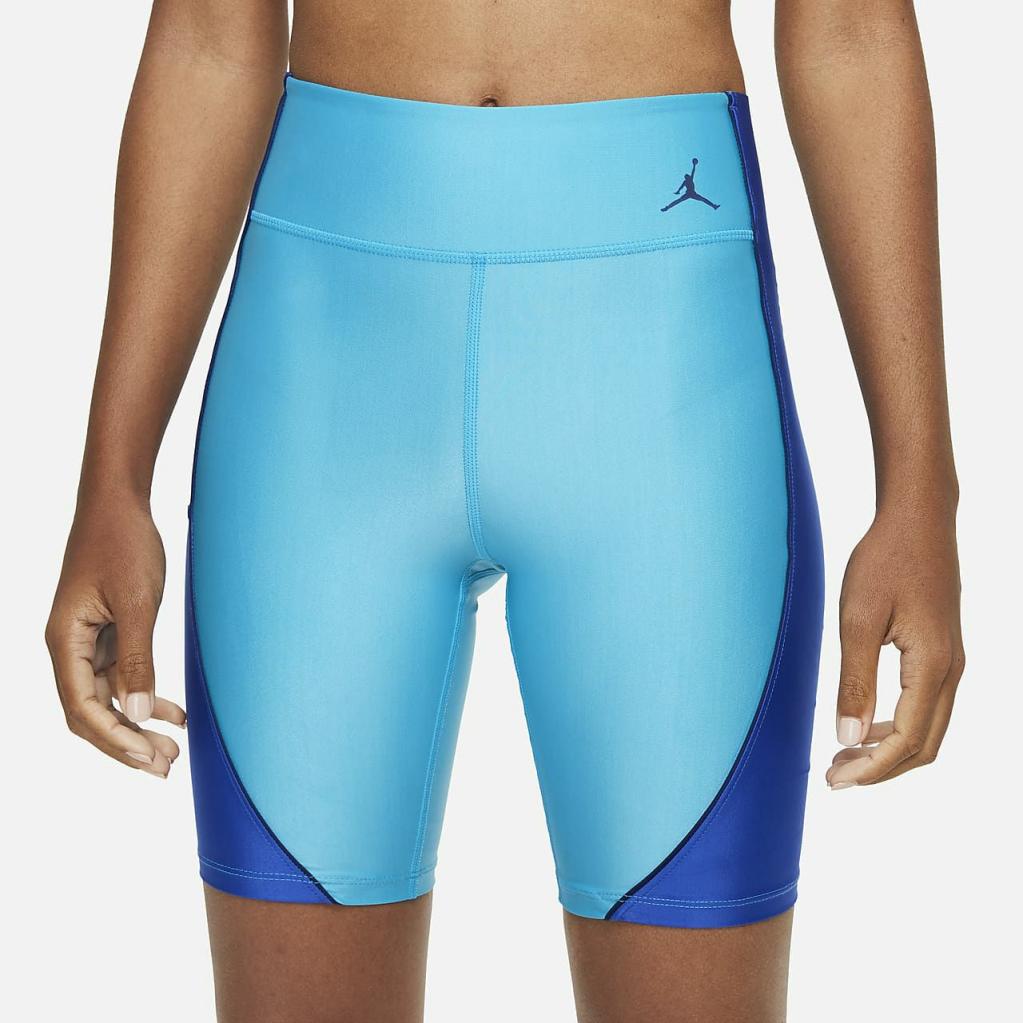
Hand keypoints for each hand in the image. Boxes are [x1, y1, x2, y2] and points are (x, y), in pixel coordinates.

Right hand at [46, 496, 184, 777]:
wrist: (120, 505)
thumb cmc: (123, 544)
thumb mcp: (136, 602)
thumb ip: (137, 659)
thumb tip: (137, 713)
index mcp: (64, 641)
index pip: (82, 707)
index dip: (113, 737)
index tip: (147, 757)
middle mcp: (70, 647)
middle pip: (91, 712)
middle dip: (125, 744)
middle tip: (164, 767)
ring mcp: (88, 643)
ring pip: (109, 699)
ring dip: (138, 726)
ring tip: (173, 752)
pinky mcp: (109, 634)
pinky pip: (123, 677)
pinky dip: (147, 697)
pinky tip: (176, 714)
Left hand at [827, 505, 964, 787]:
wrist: (917, 520)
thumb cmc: (885, 561)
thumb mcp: (858, 619)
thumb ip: (854, 680)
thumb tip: (848, 739)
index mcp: (932, 666)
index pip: (906, 741)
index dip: (871, 770)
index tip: (835, 782)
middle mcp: (951, 670)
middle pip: (924, 745)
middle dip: (881, 770)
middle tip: (835, 778)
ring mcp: (951, 661)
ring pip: (928, 728)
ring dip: (888, 751)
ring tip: (843, 757)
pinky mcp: (942, 651)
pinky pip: (927, 706)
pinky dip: (898, 727)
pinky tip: (865, 724)